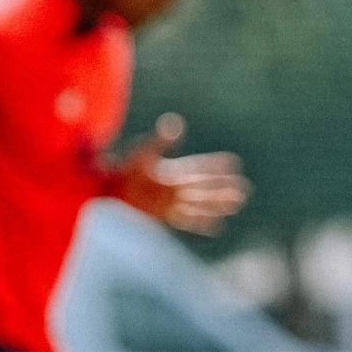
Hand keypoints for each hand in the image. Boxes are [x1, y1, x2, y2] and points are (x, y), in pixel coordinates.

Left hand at [110, 113, 249, 235]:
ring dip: (219, 206)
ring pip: (202, 206)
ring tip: (237, 205)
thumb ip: (161, 141)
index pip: (201, 168)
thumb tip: (175, 124)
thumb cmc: (124, 169)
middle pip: (206, 189)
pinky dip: (203, 225)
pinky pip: (188, 223)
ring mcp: (171, 204)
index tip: (234, 162)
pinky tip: (217, 228)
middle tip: (245, 189)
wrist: (106, 191)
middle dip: (225, 189)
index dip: (217, 165)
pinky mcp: (164, 217)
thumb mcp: (144, 152)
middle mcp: (176, 188)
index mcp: (174, 171)